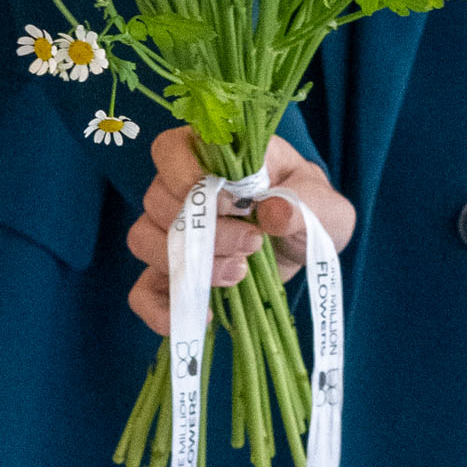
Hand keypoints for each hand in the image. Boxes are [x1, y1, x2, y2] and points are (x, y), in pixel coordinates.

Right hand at [125, 124, 356, 336]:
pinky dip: (162, 309)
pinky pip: (142, 291)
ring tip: (238, 274)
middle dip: (206, 232)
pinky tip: (205, 315)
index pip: (171, 150)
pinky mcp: (173, 272)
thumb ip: (304, 203)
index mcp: (214, 153)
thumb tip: (273, 212)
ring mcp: (171, 231)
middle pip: (157, 202)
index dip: (191, 177)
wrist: (305, 241)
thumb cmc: (309, 207)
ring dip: (189, 264)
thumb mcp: (323, 203)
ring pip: (143, 240)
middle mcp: (180, 186)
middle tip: (253, 244)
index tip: (237, 204)